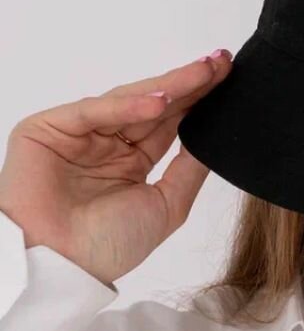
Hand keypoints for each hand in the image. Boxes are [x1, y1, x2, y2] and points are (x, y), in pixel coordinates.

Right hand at [0, 49, 232, 287]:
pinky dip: (127, 106)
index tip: (227, 80)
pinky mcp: (49, 128)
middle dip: (188, 85)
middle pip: (152, 106)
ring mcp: (79, 134)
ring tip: (203, 74)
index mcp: (131, 162)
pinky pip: (94, 112)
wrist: (62, 266)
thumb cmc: (107, 246)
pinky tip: (161, 101)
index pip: (169, 123)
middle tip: (221, 63)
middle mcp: (106, 143)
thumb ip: (189, 169)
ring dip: (167, 87)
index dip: (198, 101)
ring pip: (127, 101)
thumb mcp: (167, 206)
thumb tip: (213, 139)